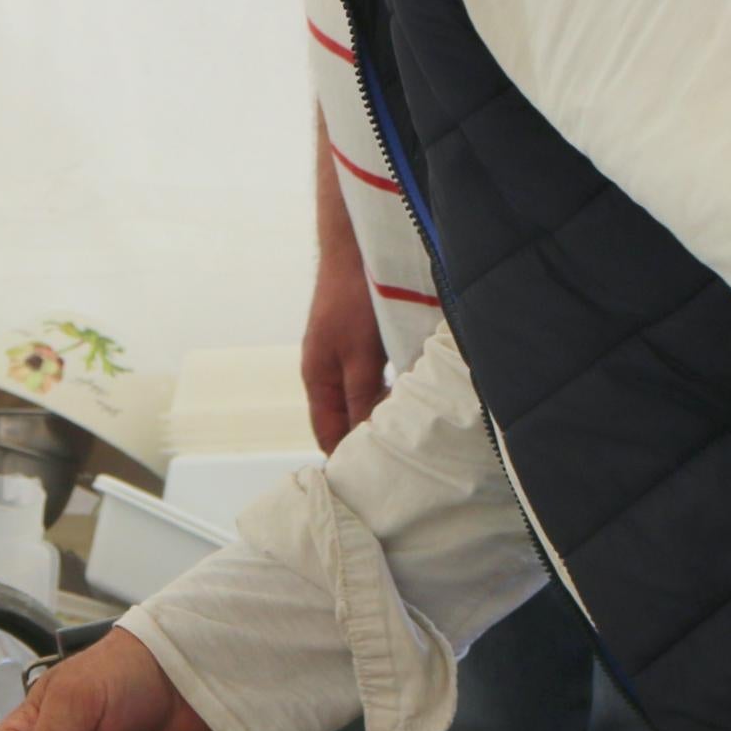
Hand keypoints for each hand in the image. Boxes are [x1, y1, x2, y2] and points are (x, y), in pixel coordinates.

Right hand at [302, 224, 390, 452]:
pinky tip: (412, 397)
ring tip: (409, 437)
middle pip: (345, 420)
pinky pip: (375, 379)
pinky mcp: (363, 340)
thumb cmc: (353, 298)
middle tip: (398, 465)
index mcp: (318, 379)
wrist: (357, 246)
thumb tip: (363, 442)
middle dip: (367, 442)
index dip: (346, 460)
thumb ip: (361, 398)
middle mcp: (328, 371)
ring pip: (363, 399)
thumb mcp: (360, 356)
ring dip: (381, 416)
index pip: (328, 435)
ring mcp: (344, 354)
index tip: (372, 483)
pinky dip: (390, 393)